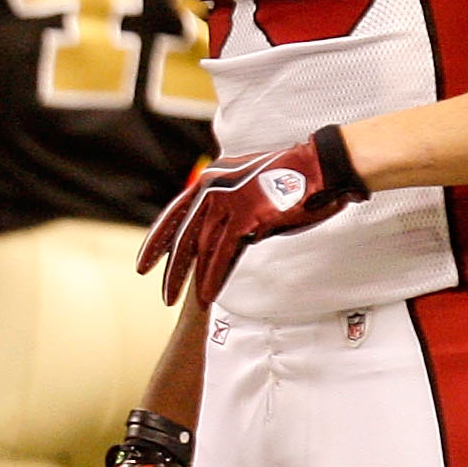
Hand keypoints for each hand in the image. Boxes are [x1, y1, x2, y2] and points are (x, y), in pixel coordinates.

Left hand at [137, 126, 367, 305]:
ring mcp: (227, 202)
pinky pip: (223, 255)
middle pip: (183, 236)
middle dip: (171, 268)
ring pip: (200, 249)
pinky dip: (212, 278)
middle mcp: (212, 188)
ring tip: (177, 301)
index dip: (157, 241)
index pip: (174, 214)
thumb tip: (223, 232)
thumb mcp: (249, 184)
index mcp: (210, 178)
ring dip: (188, 279)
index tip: (144, 263)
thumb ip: (229, 204)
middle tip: (162, 293)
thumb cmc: (295, 177)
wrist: (323, 165)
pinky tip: (205, 296)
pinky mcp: (246, 218)